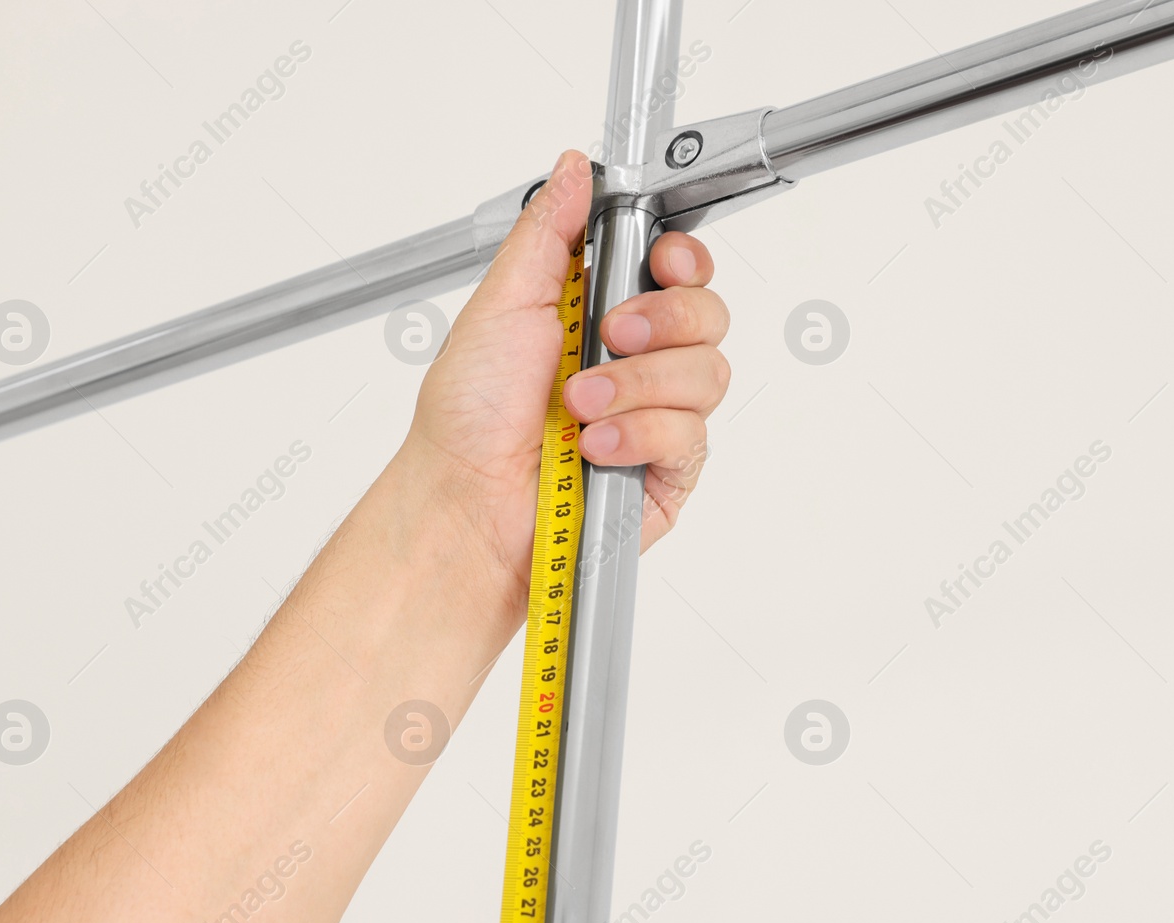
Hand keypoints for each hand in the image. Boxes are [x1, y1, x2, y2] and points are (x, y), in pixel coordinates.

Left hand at [400, 149, 729, 623]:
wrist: (465, 504)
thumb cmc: (468, 417)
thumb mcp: (502, 303)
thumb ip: (548, 232)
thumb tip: (575, 168)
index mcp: (601, 310)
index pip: (679, 268)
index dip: (683, 259)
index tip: (661, 261)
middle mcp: (635, 359)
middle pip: (708, 313)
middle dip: (660, 320)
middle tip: (609, 334)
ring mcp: (656, 415)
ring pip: (708, 373)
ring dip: (637, 384)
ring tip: (579, 404)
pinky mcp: (667, 470)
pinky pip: (692, 436)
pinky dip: (640, 434)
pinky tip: (596, 444)